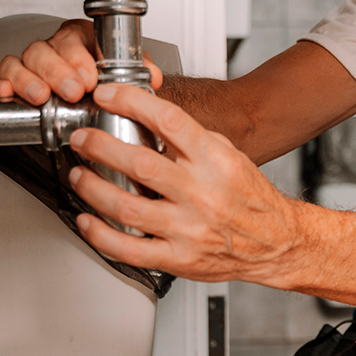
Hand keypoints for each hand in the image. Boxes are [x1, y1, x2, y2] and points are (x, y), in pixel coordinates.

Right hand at [0, 18, 162, 104]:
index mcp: (79, 38)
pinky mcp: (14, 83)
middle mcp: (52, 49)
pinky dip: (0, 86)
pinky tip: (5, 93)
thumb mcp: (127, 71)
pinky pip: (2, 79)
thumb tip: (152, 76)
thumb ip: (139, 70)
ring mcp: (31, 66)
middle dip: (57, 72)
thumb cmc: (107, 79)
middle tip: (73, 91)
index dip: (78, 58)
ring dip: (28, 80)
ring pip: (19, 62)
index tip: (89, 78)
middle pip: (43, 51)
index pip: (72, 40)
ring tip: (41, 96)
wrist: (98, 99)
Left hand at [65, 82, 305, 282]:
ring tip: (79, 175)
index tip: (107, 96)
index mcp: (215, 161)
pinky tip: (87, 220)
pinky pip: (130, 249)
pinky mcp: (179, 259)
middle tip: (82, 138)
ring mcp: (189, 228)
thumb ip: (191, 140)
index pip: (169, 120)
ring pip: (127, 207)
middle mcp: (202, 193)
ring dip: (93, 188)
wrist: (276, 243)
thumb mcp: (230, 156)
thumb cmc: (249, 198)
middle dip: (100, 146)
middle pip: (140, 163)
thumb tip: (148, 118)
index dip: (131, 102)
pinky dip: (100, 235)